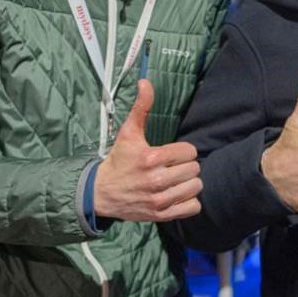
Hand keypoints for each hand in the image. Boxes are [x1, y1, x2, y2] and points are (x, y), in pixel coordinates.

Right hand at [94, 78, 202, 221]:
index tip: (171, 154)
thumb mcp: (129, 133)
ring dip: (188, 183)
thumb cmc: (119, 161)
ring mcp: (159, 200)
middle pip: (194, 169)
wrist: (102, 192)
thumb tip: (145, 81)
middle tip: (172, 168)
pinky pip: (193, 207)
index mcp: (151, 158)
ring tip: (175, 181)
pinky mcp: (161, 215)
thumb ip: (141, 107)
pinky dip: (188, 201)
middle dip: (185, 167)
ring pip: (195, 187)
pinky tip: (177, 194)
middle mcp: (156, 180)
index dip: (183, 152)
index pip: (189, 152)